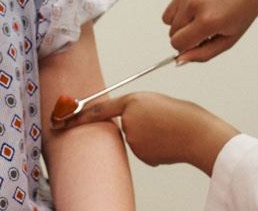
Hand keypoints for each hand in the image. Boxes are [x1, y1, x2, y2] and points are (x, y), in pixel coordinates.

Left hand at [54, 92, 238, 175]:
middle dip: (136, 124)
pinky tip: (167, 142)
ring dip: (147, 135)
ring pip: (134, 137)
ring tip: (167, 130)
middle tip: (158, 121)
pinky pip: (142, 149)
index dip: (76, 115)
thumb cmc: (182, 114)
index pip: (98, 109)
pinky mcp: (142, 156)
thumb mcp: (155, 101)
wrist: (198, 133)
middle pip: (123, 123)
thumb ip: (135, 108)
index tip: (59, 122)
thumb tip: (127, 125)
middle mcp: (129, 122)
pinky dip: (153, 147)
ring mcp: (134, 141)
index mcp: (132, 101)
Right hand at [163, 0, 257, 62]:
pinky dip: (181, 10)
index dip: (186, 48)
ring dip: (181, 23)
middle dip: (185, 35)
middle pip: (172, 32)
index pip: (177, 43)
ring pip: (168, 20)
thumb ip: (201, 54)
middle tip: (203, 29)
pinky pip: (172, 6)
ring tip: (200, 17)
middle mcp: (195, 3)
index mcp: (208, 20)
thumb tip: (178, 60)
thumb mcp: (227, 41)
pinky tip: (197, 7)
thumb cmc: (240, 13)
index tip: (198, 42)